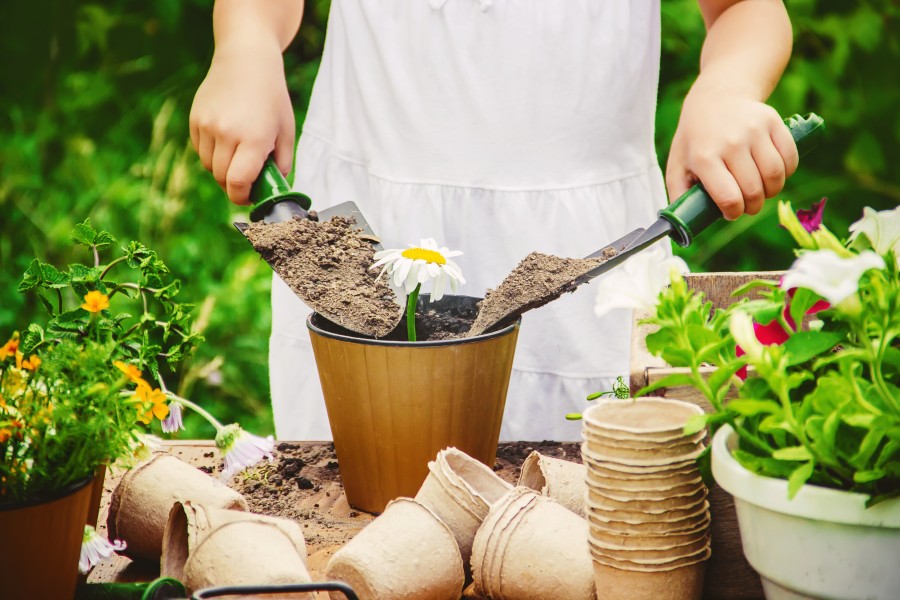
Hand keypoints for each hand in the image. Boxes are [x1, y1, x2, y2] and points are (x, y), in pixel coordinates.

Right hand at [189, 39, 294, 204]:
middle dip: (234, 185)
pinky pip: (200, 150)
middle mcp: (227, 134)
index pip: (238, 183)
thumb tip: (274, 189)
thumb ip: (282, 164)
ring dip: (222, 168)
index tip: (249, 197)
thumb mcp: (286, 131)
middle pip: (222, 178)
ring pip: (209, 166)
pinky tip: (226, 138)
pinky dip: (212, 153)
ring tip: (238, 153)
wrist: (246, 60)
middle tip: (248, 178)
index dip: (242, 197)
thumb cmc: (272, 98)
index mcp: (253, 139)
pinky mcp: (195, 119)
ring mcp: (207, 126)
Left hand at [665, 87, 798, 220]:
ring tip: (762, 192)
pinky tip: (774, 175)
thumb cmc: (695, 139)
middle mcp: (730, 142)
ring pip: (775, 176)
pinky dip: (786, 173)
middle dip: (753, 207)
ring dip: (772, 192)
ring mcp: (754, 130)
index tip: (731, 212)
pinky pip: (789, 158)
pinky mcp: (773, 122)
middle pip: (753, 190)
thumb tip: (679, 226)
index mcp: (704, 156)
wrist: (716, 97)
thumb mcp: (678, 164)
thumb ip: (678, 195)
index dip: (733, 213)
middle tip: (748, 206)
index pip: (728, 198)